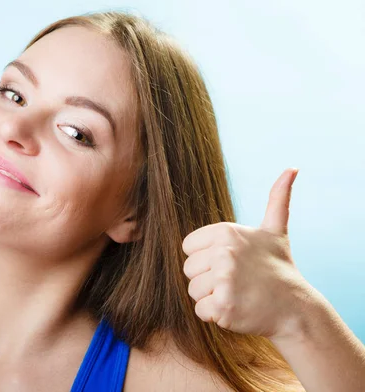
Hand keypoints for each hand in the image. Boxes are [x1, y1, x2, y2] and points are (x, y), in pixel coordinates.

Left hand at [181, 168, 312, 339]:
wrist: (295, 306)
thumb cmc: (277, 267)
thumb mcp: (275, 230)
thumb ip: (276, 198)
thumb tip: (292, 168)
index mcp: (226, 232)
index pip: (188, 247)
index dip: (205, 258)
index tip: (230, 262)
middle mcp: (224, 253)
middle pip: (188, 269)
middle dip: (208, 278)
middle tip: (235, 280)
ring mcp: (224, 280)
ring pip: (193, 291)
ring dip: (210, 297)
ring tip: (236, 293)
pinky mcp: (223, 306)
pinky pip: (200, 311)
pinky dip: (215, 314)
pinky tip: (236, 308)